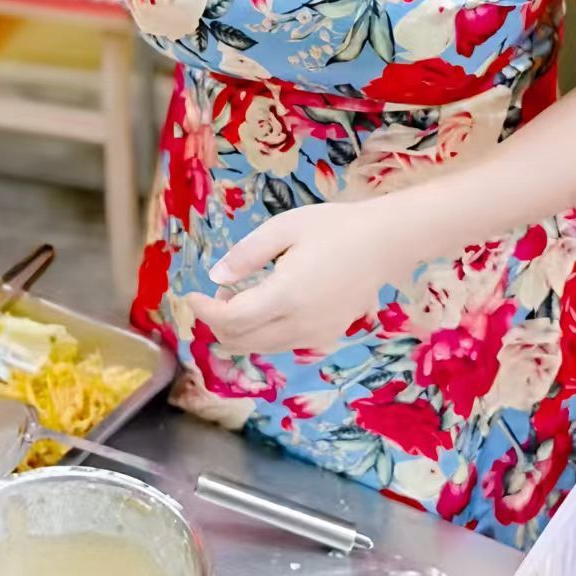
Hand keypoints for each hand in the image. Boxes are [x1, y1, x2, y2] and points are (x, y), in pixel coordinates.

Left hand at [183, 201, 408, 354]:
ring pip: (259, 347)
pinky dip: (260, 333)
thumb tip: (216, 278)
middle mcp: (300, 323)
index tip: (191, 295)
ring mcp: (314, 335)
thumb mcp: (284, 227)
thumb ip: (246, 254)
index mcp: (287, 294)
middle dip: (217, 322)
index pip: (232, 319)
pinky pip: (280, 344)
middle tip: (216, 293)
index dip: (205, 311)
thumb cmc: (333, 227)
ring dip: (237, 329)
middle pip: (241, 341)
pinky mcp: (324, 337)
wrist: (384, 244)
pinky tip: (265, 304)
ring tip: (239, 295)